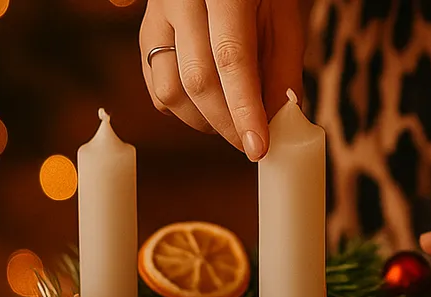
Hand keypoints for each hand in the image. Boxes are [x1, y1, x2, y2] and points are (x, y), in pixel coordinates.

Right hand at [139, 0, 304, 160]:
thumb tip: (277, 121)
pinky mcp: (145, 32)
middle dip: (225, 124)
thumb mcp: (284, 16)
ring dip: (202, 121)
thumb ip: (283, 67)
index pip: (230, 59)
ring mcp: (155, 15)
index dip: (244, 110)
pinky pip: (155, 86)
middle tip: (250, 144)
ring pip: (167, 90)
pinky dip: (183, 108)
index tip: (258, 148)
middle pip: (196, 80)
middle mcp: (180, 0)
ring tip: (231, 122)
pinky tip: (209, 104)